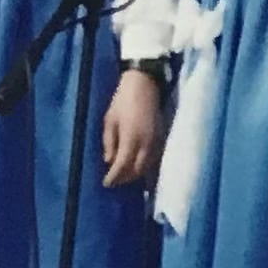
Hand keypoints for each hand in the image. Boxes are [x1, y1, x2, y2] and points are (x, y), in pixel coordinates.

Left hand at [104, 69, 163, 187]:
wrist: (144, 84)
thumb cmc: (122, 100)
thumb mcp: (109, 120)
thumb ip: (109, 142)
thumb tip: (109, 161)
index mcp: (131, 138)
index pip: (122, 165)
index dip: (114, 177)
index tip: (106, 183)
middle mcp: (146, 143)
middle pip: (137, 170)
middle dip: (125, 178)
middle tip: (114, 181)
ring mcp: (155, 140)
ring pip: (147, 165)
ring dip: (135, 173)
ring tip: (124, 175)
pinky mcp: (161, 137)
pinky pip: (153, 158)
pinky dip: (143, 165)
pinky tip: (136, 164)